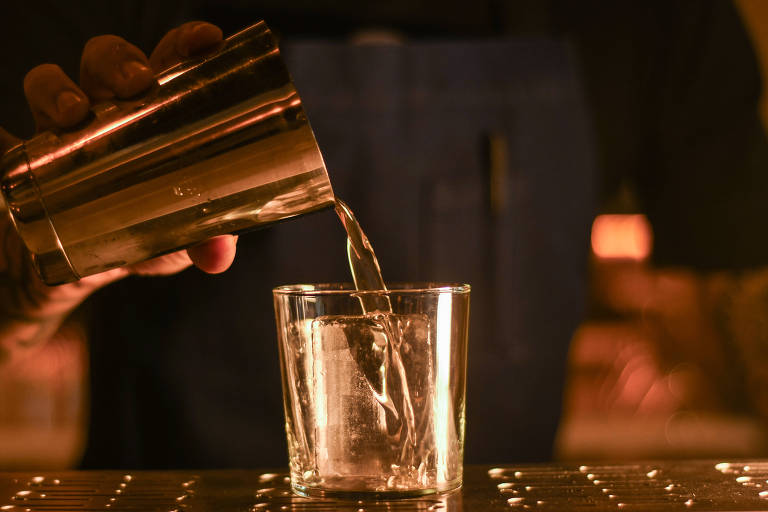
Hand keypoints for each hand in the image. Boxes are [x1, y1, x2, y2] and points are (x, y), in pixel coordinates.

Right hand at [0, 22, 232, 360]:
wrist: (64, 275)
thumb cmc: (129, 242)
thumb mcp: (169, 246)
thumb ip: (196, 243)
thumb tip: (218, 251)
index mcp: (151, 121)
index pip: (167, 66)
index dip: (184, 45)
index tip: (207, 41)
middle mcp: (104, 116)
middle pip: (107, 62)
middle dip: (118, 61)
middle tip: (137, 84)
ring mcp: (58, 134)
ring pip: (50, 83)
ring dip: (58, 87)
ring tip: (74, 115)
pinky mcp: (18, 161)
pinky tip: (4, 138)